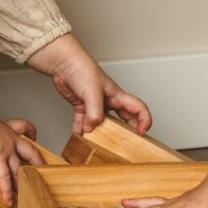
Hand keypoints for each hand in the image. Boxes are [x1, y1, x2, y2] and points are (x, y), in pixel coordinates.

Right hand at [0, 95, 40, 205]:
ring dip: (22, 183)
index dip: (32, 132)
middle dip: (38, 162)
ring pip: (19, 169)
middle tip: (42, 170)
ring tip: (25, 194)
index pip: (24, 126)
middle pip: (30, 152)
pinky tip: (9, 200)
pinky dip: (7, 191)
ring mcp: (6, 150)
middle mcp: (10, 139)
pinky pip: (5, 178)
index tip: (34, 137)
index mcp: (6, 128)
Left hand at [27, 33, 150, 134]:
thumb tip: (92, 128)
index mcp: (117, 95)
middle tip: (123, 144)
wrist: (63, 63)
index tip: (141, 133)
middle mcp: (109, 101)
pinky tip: (78, 136)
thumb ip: (95, 111)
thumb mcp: (92, 92)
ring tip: (97, 142)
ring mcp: (95, 104)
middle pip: (123, 119)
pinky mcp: (81, 106)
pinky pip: (83, 121)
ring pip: (102, 123)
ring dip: (100, 133)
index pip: (138, 108)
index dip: (144, 120)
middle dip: (126, 132)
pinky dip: (81, 129)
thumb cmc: (82, 68)